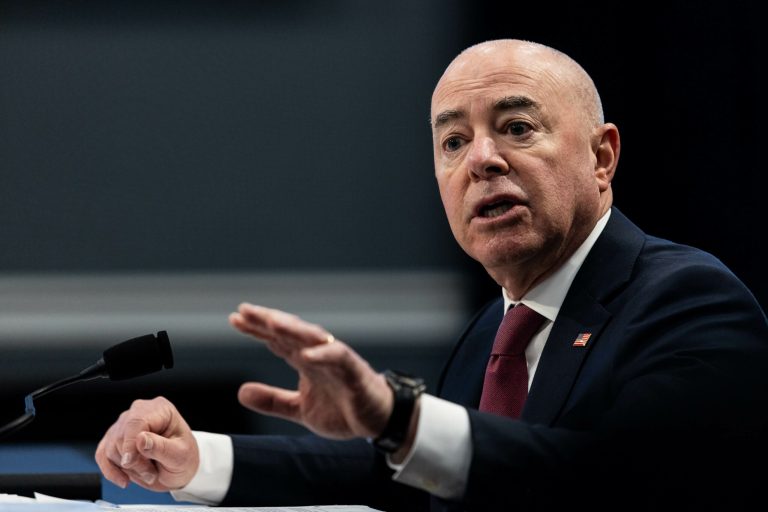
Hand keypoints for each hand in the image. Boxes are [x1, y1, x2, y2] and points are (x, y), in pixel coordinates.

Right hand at [94, 396, 199, 490]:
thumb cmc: (183, 457)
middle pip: (121, 436)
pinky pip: (102, 455)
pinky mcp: (114, 439)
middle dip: (134, 461)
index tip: (130, 462)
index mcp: (159, 409)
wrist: (179, 468)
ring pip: (110, 448)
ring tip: (147, 473)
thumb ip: (161, 447)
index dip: (130, 444)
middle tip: (151, 473)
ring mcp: (124, 425)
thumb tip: (140, 439)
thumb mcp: (181, 455)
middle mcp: (140, 412)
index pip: (136, 421)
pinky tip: (123, 480)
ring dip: (126, 468)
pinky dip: (109, 470)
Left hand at [229, 303, 393, 439]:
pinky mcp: (354, 370)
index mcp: (305, 360)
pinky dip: (322, 354)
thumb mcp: (299, 409)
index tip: (234, 319)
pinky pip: (338, 357)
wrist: (378, 420)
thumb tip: (241, 392)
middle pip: (291, 331)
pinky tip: (305, 354)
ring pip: (313, 337)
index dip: (257, 329)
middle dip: (269, 320)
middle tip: (245, 310)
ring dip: (293, 328)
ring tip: (272, 322)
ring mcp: (336, 359)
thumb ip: (273, 400)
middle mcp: (318, 353)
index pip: (278, 339)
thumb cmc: (342, 409)